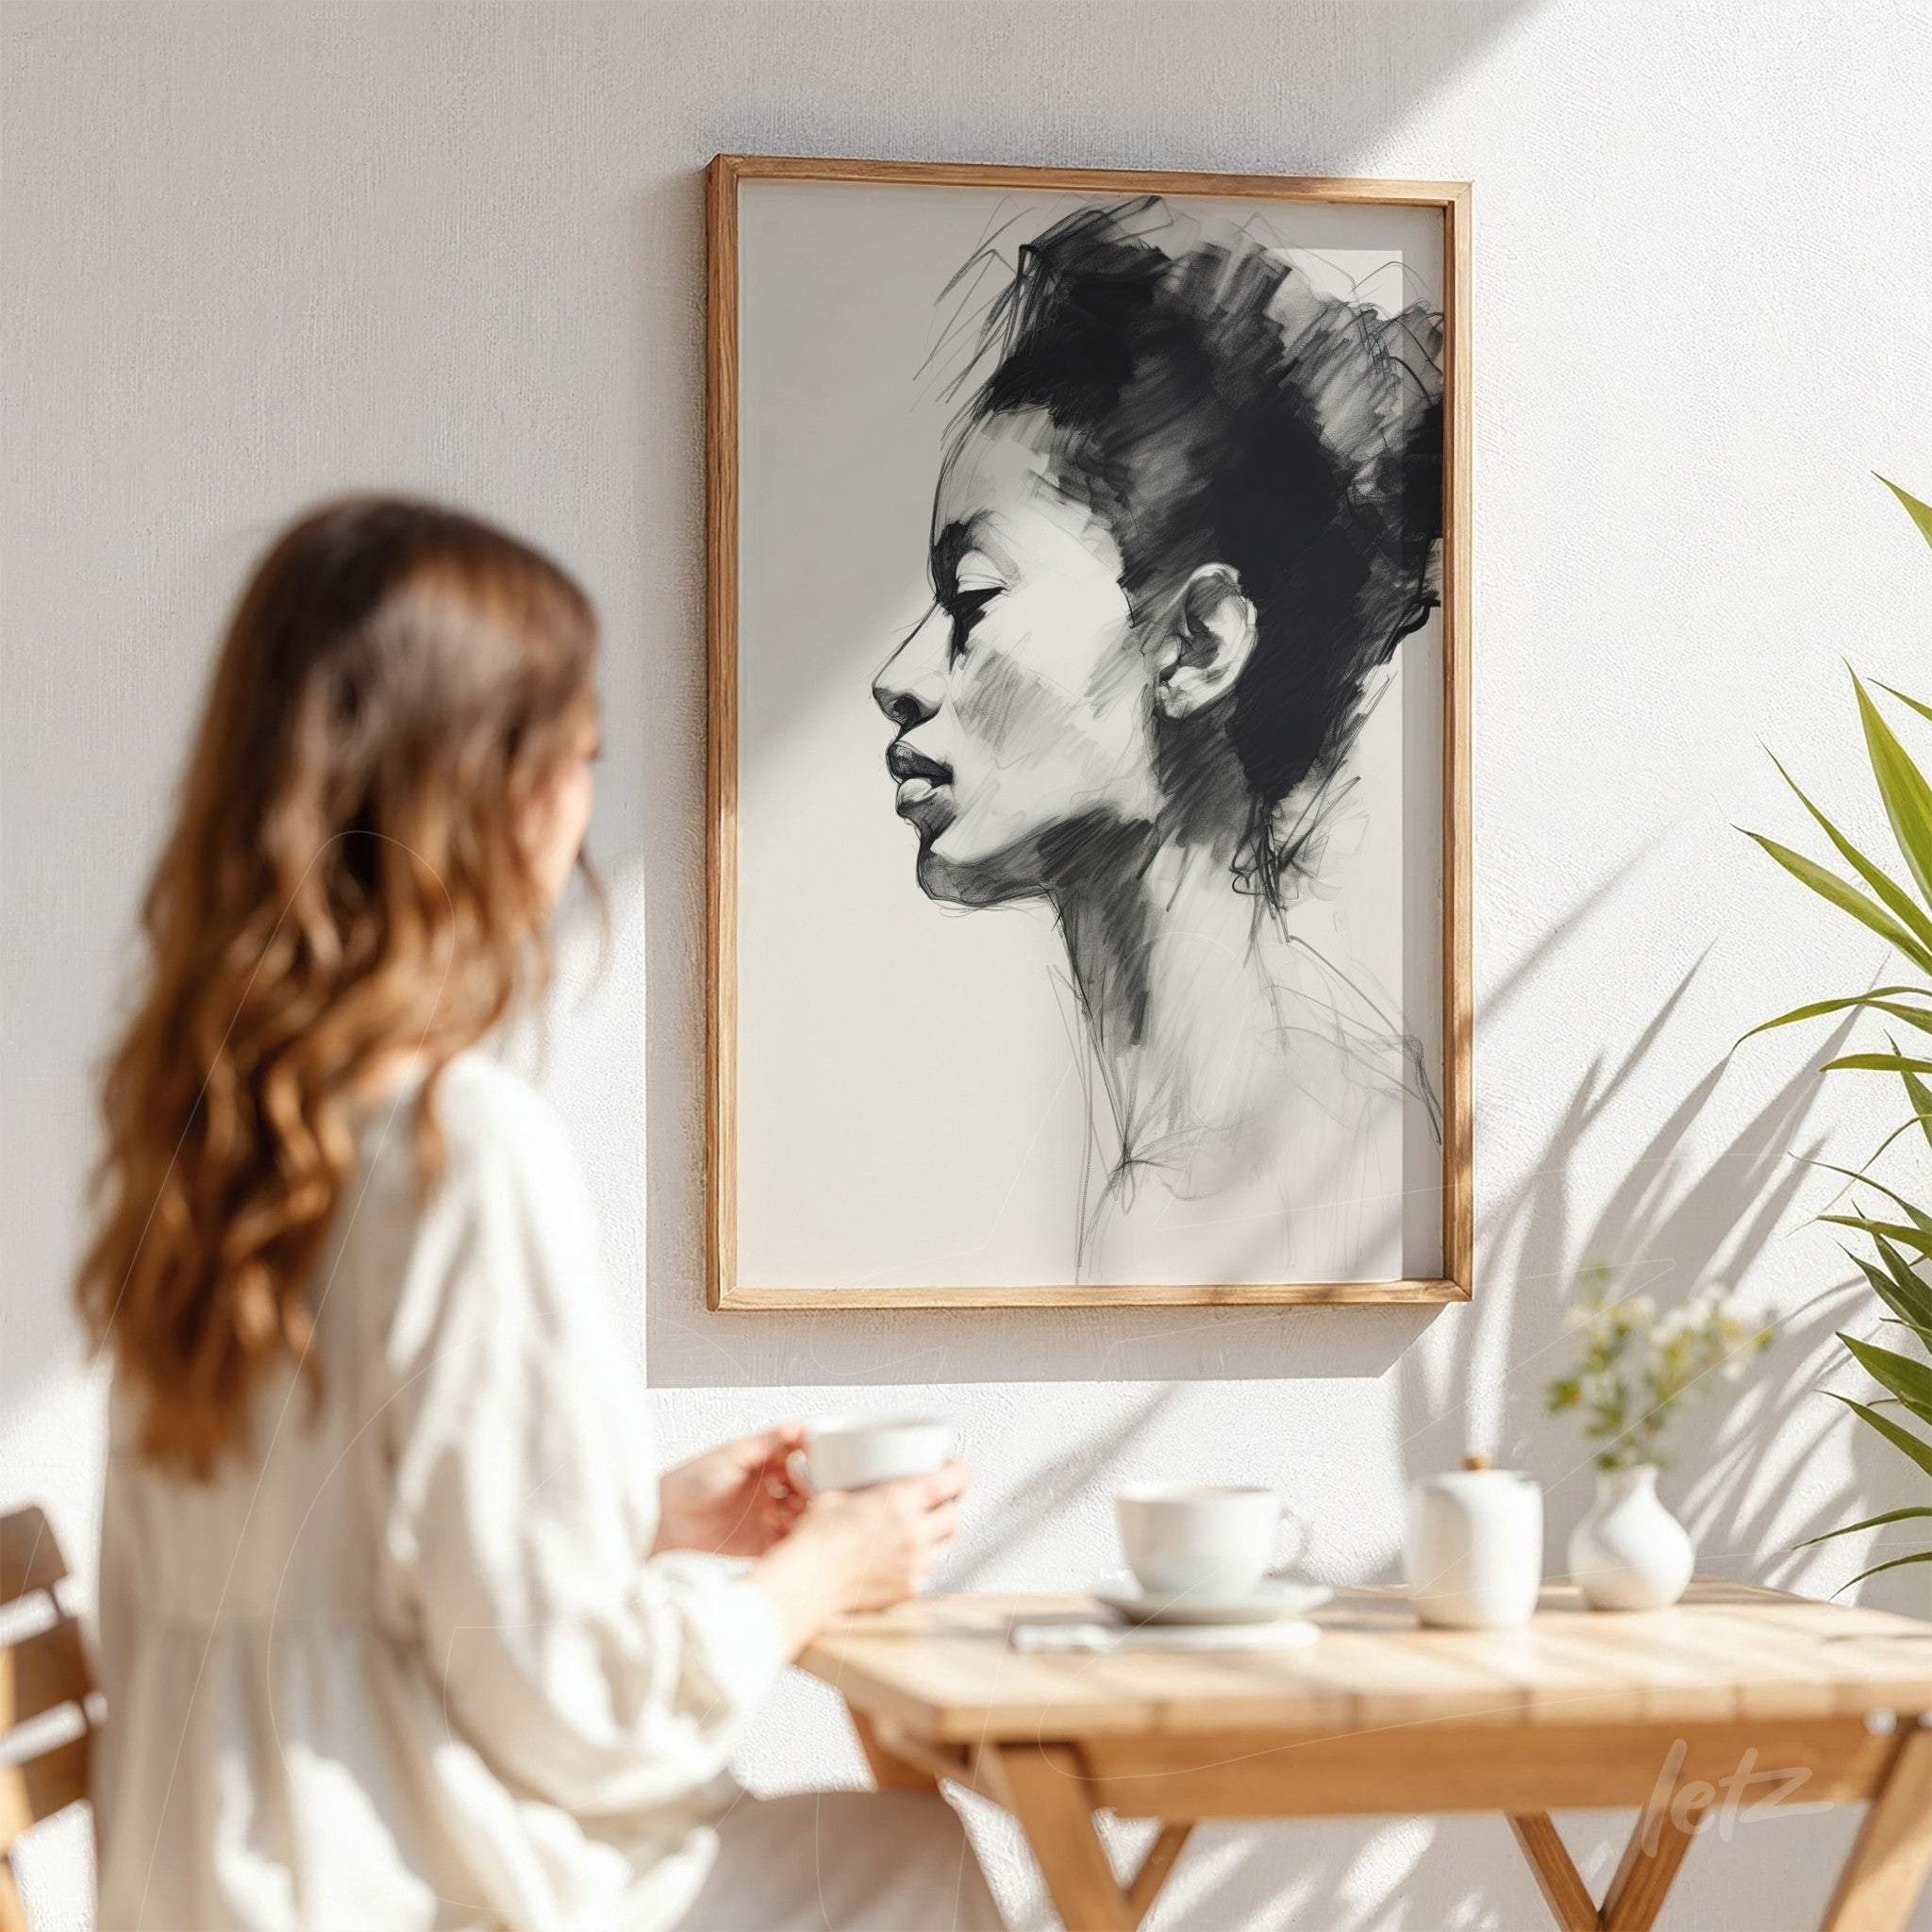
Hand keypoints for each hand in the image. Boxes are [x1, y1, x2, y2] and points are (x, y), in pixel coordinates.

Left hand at [654, 1426, 808, 1558]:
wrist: (668, 1520)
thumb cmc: (692, 1481)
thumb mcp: (732, 1453)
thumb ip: (768, 1441)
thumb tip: (800, 1427)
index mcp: (763, 1463)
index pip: (798, 1459)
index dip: (810, 1462)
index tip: (819, 1465)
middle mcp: (767, 1488)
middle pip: (803, 1488)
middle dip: (811, 1490)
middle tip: (812, 1492)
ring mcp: (765, 1516)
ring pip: (799, 1514)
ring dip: (804, 1514)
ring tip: (799, 1513)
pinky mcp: (760, 1542)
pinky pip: (786, 1541)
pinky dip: (794, 1539)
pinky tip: (793, 1534)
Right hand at [793, 1461, 971, 1612]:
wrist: (809, 1579)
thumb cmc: (817, 1539)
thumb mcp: (837, 1496)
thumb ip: (864, 1493)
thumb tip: (863, 1491)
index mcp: (900, 1500)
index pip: (953, 1480)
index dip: (959, 1473)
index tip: (956, 1472)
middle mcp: (914, 1531)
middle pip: (952, 1517)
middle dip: (944, 1512)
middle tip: (929, 1509)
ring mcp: (914, 1562)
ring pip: (939, 1548)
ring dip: (927, 1542)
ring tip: (902, 1540)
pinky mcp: (908, 1588)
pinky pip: (921, 1573)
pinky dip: (911, 1567)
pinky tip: (890, 1563)